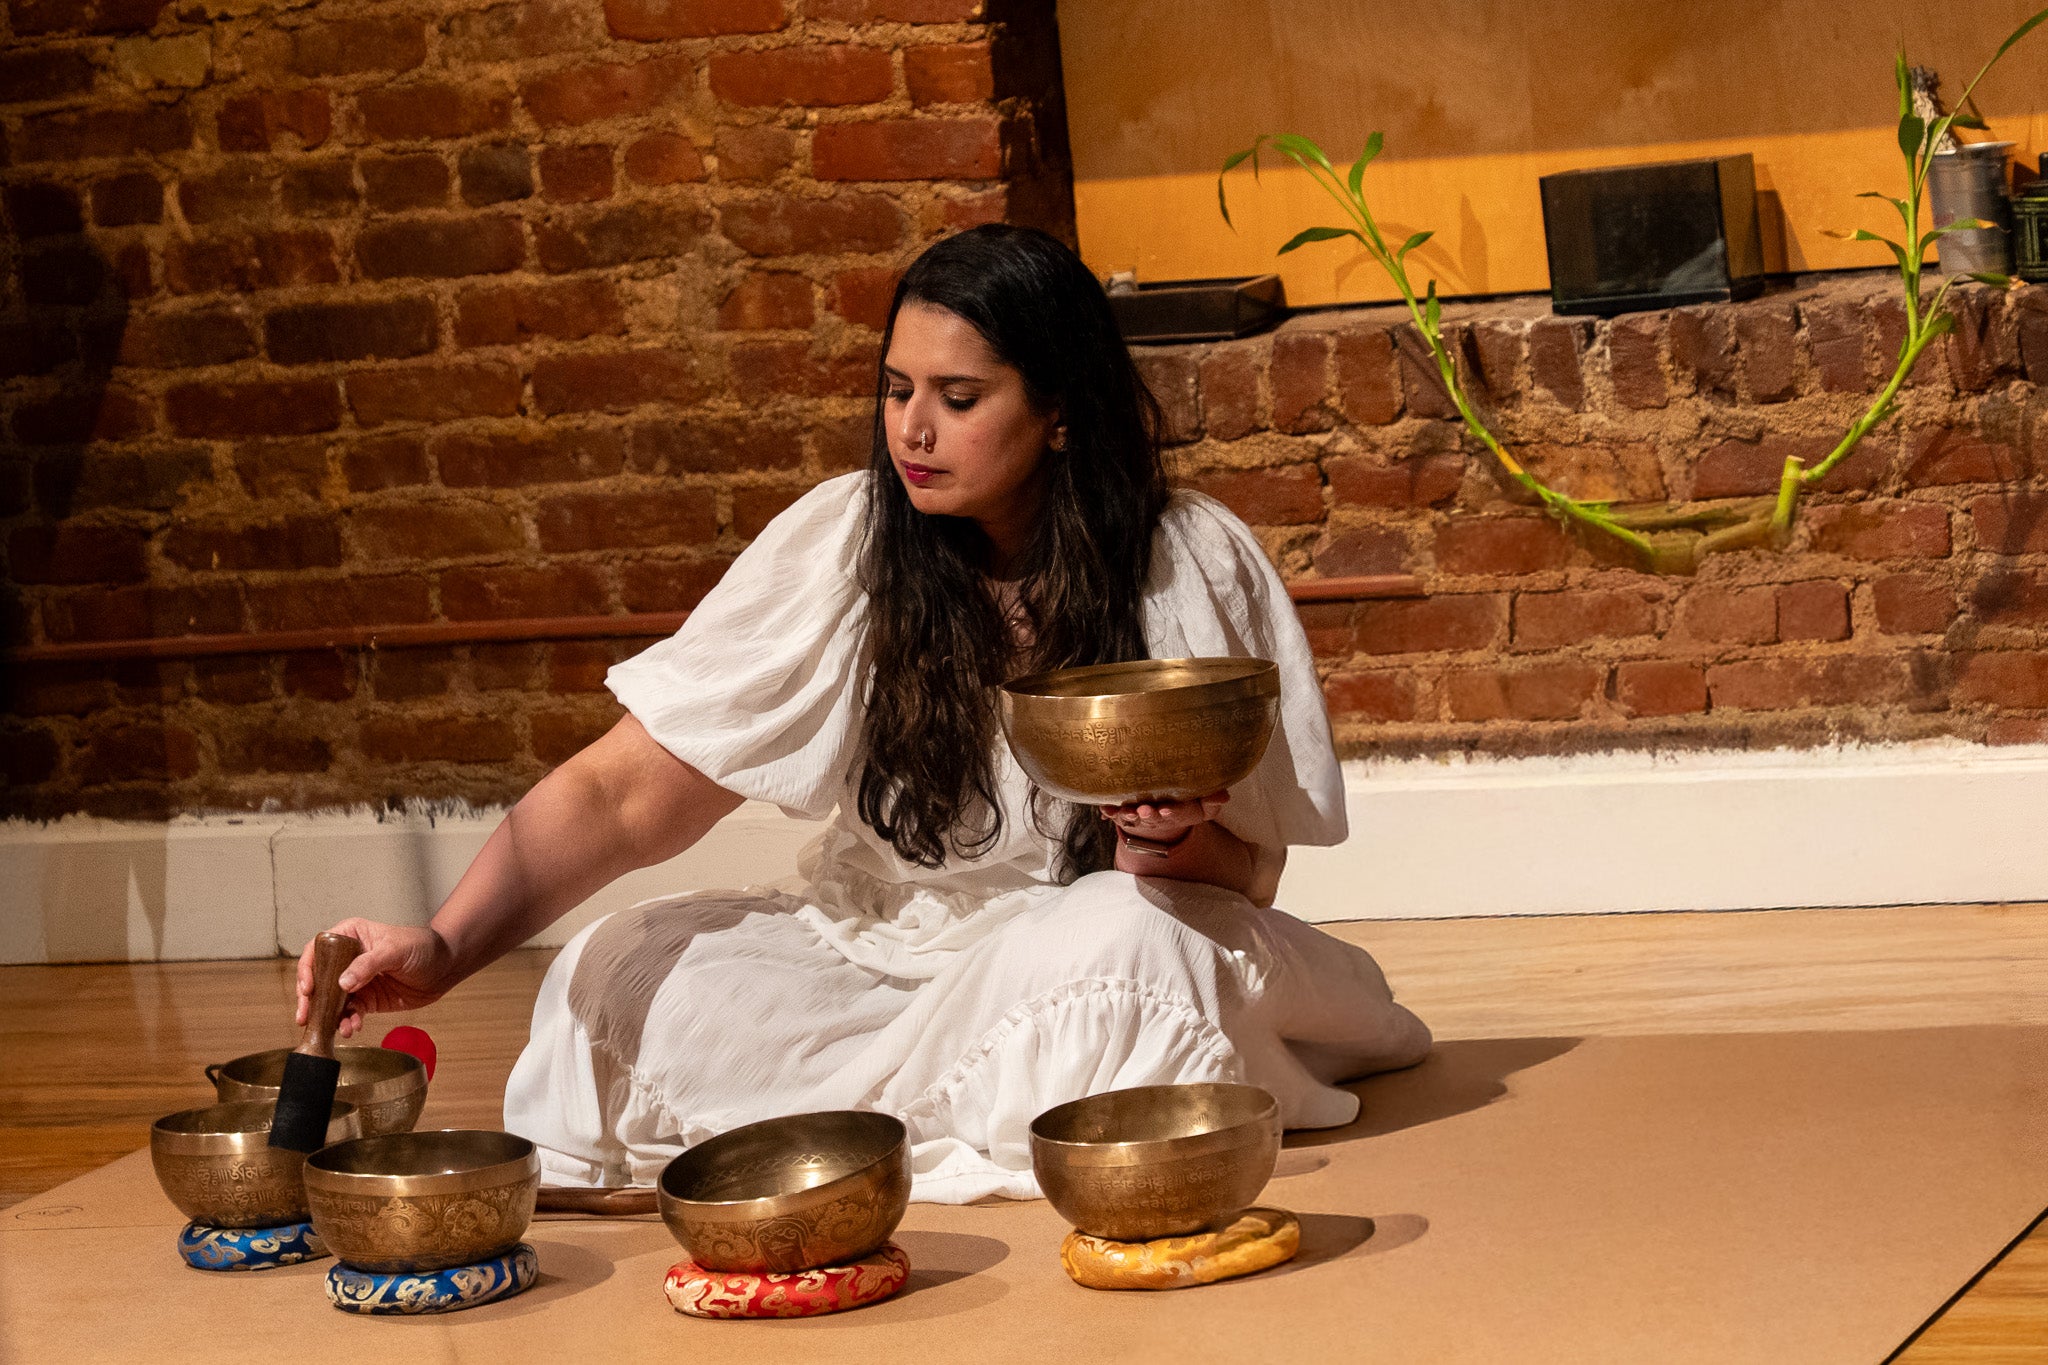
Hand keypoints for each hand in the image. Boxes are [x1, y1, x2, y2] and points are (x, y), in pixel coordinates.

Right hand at [295, 920, 455, 1039]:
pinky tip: (353, 1028)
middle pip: (319, 979)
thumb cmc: (423, 946)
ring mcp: (356, 980)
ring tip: (339, 1028)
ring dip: (331, 1016)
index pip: (318, 949)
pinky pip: (350, 1013)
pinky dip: (348, 1022)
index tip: (308, 988)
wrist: (445, 967)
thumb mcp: (395, 950)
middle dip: (311, 1000)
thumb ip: (368, 964)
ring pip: (332, 1000)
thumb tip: (343, 983)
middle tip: (305, 1017)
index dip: (308, 969)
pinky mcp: (367, 999)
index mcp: (350, 935)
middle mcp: (348, 958)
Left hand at [1098, 790, 1229, 848]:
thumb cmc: (1185, 804)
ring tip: (1125, 811)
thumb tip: (1224, 795)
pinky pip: (1115, 814)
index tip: (1167, 809)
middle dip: (1148, 815)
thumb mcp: (1203, 806)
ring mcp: (1139, 815)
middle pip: (1152, 818)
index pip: (1175, 814)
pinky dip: (1109, 813)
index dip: (1172, 812)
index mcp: (1176, 813)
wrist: (1163, 810)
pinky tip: (1104, 808)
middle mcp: (1156, 816)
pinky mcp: (1124, 812)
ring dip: (1128, 816)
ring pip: (1133, 818)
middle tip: (1144, 811)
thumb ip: (1213, 800)